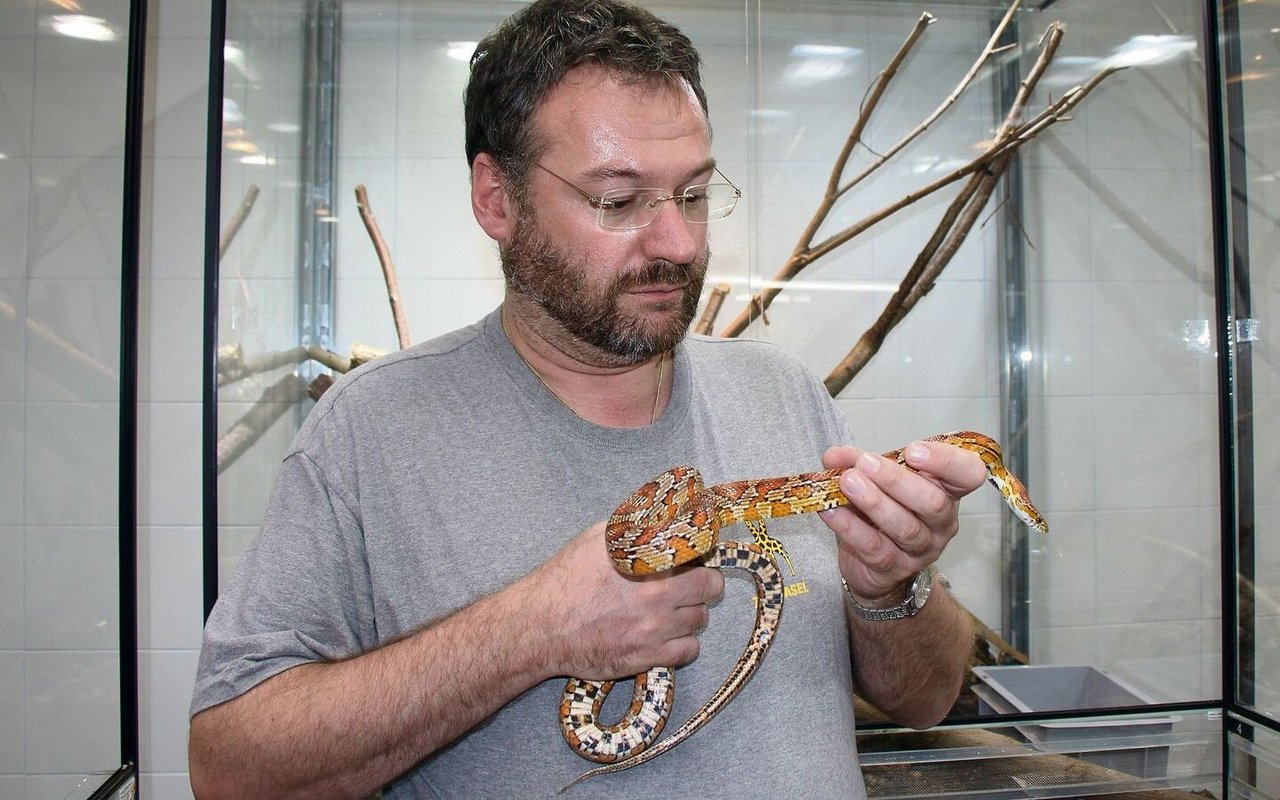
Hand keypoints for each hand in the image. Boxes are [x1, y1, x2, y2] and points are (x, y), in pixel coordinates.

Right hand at [528, 521, 724, 679]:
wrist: (541, 627)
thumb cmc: (565, 580)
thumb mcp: (597, 538)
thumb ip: (632, 529)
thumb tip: (657, 517)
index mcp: (648, 567)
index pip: (701, 558)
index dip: (702, 557)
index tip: (696, 559)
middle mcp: (657, 600)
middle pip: (710, 590)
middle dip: (704, 584)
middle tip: (690, 583)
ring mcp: (653, 632)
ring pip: (699, 621)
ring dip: (691, 613)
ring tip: (672, 609)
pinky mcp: (646, 658)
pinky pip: (688, 651)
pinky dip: (683, 642)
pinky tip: (667, 633)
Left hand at [817, 440, 985, 606]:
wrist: (871, 563)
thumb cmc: (883, 510)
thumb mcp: (876, 480)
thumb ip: (857, 462)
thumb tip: (834, 455)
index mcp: (947, 491)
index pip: (968, 474)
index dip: (947, 461)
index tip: (913, 450)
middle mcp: (941, 522)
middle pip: (932, 502)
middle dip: (896, 480)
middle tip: (865, 464)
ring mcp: (921, 549)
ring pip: (904, 527)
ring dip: (874, 502)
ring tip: (846, 482)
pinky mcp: (894, 568)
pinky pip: (873, 547)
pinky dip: (849, 526)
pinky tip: (830, 509)